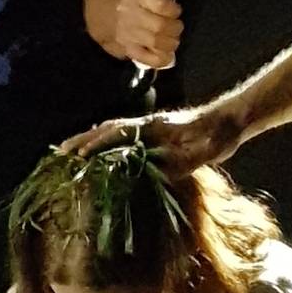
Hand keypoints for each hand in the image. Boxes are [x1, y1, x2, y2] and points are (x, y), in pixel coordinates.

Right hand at [60, 96, 243, 167]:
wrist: (230, 121)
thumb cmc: (217, 135)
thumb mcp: (203, 152)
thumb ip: (183, 161)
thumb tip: (158, 171)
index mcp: (156, 126)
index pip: (121, 133)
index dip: (100, 144)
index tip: (81, 155)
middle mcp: (148, 124)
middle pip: (108, 129)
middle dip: (83, 139)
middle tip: (61, 151)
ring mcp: (150, 128)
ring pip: (113, 131)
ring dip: (91, 140)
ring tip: (70, 151)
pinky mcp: (155, 134)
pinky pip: (124, 138)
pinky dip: (106, 143)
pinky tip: (99, 153)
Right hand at [114, 0, 182, 72]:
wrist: (97, 8)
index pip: (162, 6)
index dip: (174, 9)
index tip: (175, 9)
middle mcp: (130, 15)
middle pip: (160, 27)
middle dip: (175, 27)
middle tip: (176, 25)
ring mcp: (127, 34)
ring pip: (156, 43)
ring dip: (171, 42)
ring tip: (172, 38)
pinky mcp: (126, 49)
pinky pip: (146, 58)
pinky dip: (160, 59)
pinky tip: (166, 54)